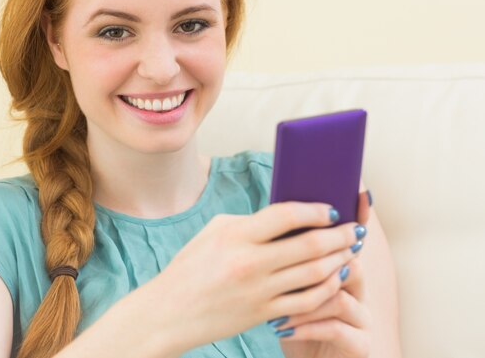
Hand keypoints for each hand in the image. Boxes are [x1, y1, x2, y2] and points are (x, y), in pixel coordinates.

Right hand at [152, 197, 366, 353]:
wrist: (169, 311)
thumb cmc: (190, 266)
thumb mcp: (214, 232)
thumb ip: (251, 223)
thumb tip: (290, 217)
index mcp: (235, 235)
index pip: (285, 215)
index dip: (315, 210)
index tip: (331, 210)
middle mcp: (249, 263)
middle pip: (308, 245)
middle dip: (339, 235)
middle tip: (354, 229)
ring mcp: (258, 291)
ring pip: (313, 274)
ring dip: (339, 260)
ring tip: (350, 250)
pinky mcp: (262, 314)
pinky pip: (306, 302)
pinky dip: (326, 289)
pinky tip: (335, 278)